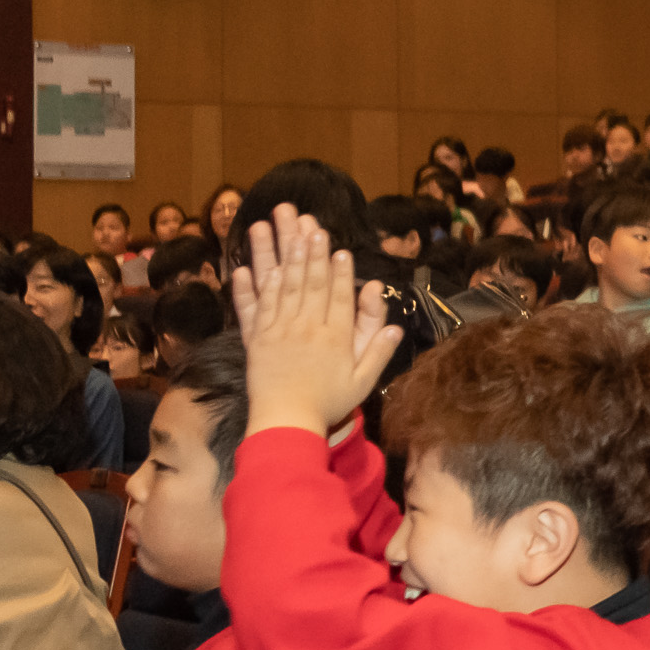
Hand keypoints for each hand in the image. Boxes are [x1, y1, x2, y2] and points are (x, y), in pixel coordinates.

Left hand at [235, 205, 403, 439]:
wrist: (285, 421)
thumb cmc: (328, 403)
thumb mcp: (363, 381)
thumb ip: (378, 351)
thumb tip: (396, 326)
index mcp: (335, 336)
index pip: (338, 296)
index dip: (340, 272)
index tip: (340, 250)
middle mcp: (306, 327)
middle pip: (310, 284)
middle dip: (312, 254)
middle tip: (313, 228)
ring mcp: (279, 331)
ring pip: (284, 288)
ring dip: (286, 259)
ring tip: (287, 235)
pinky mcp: (257, 339)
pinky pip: (255, 308)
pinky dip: (254, 287)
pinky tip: (253, 269)